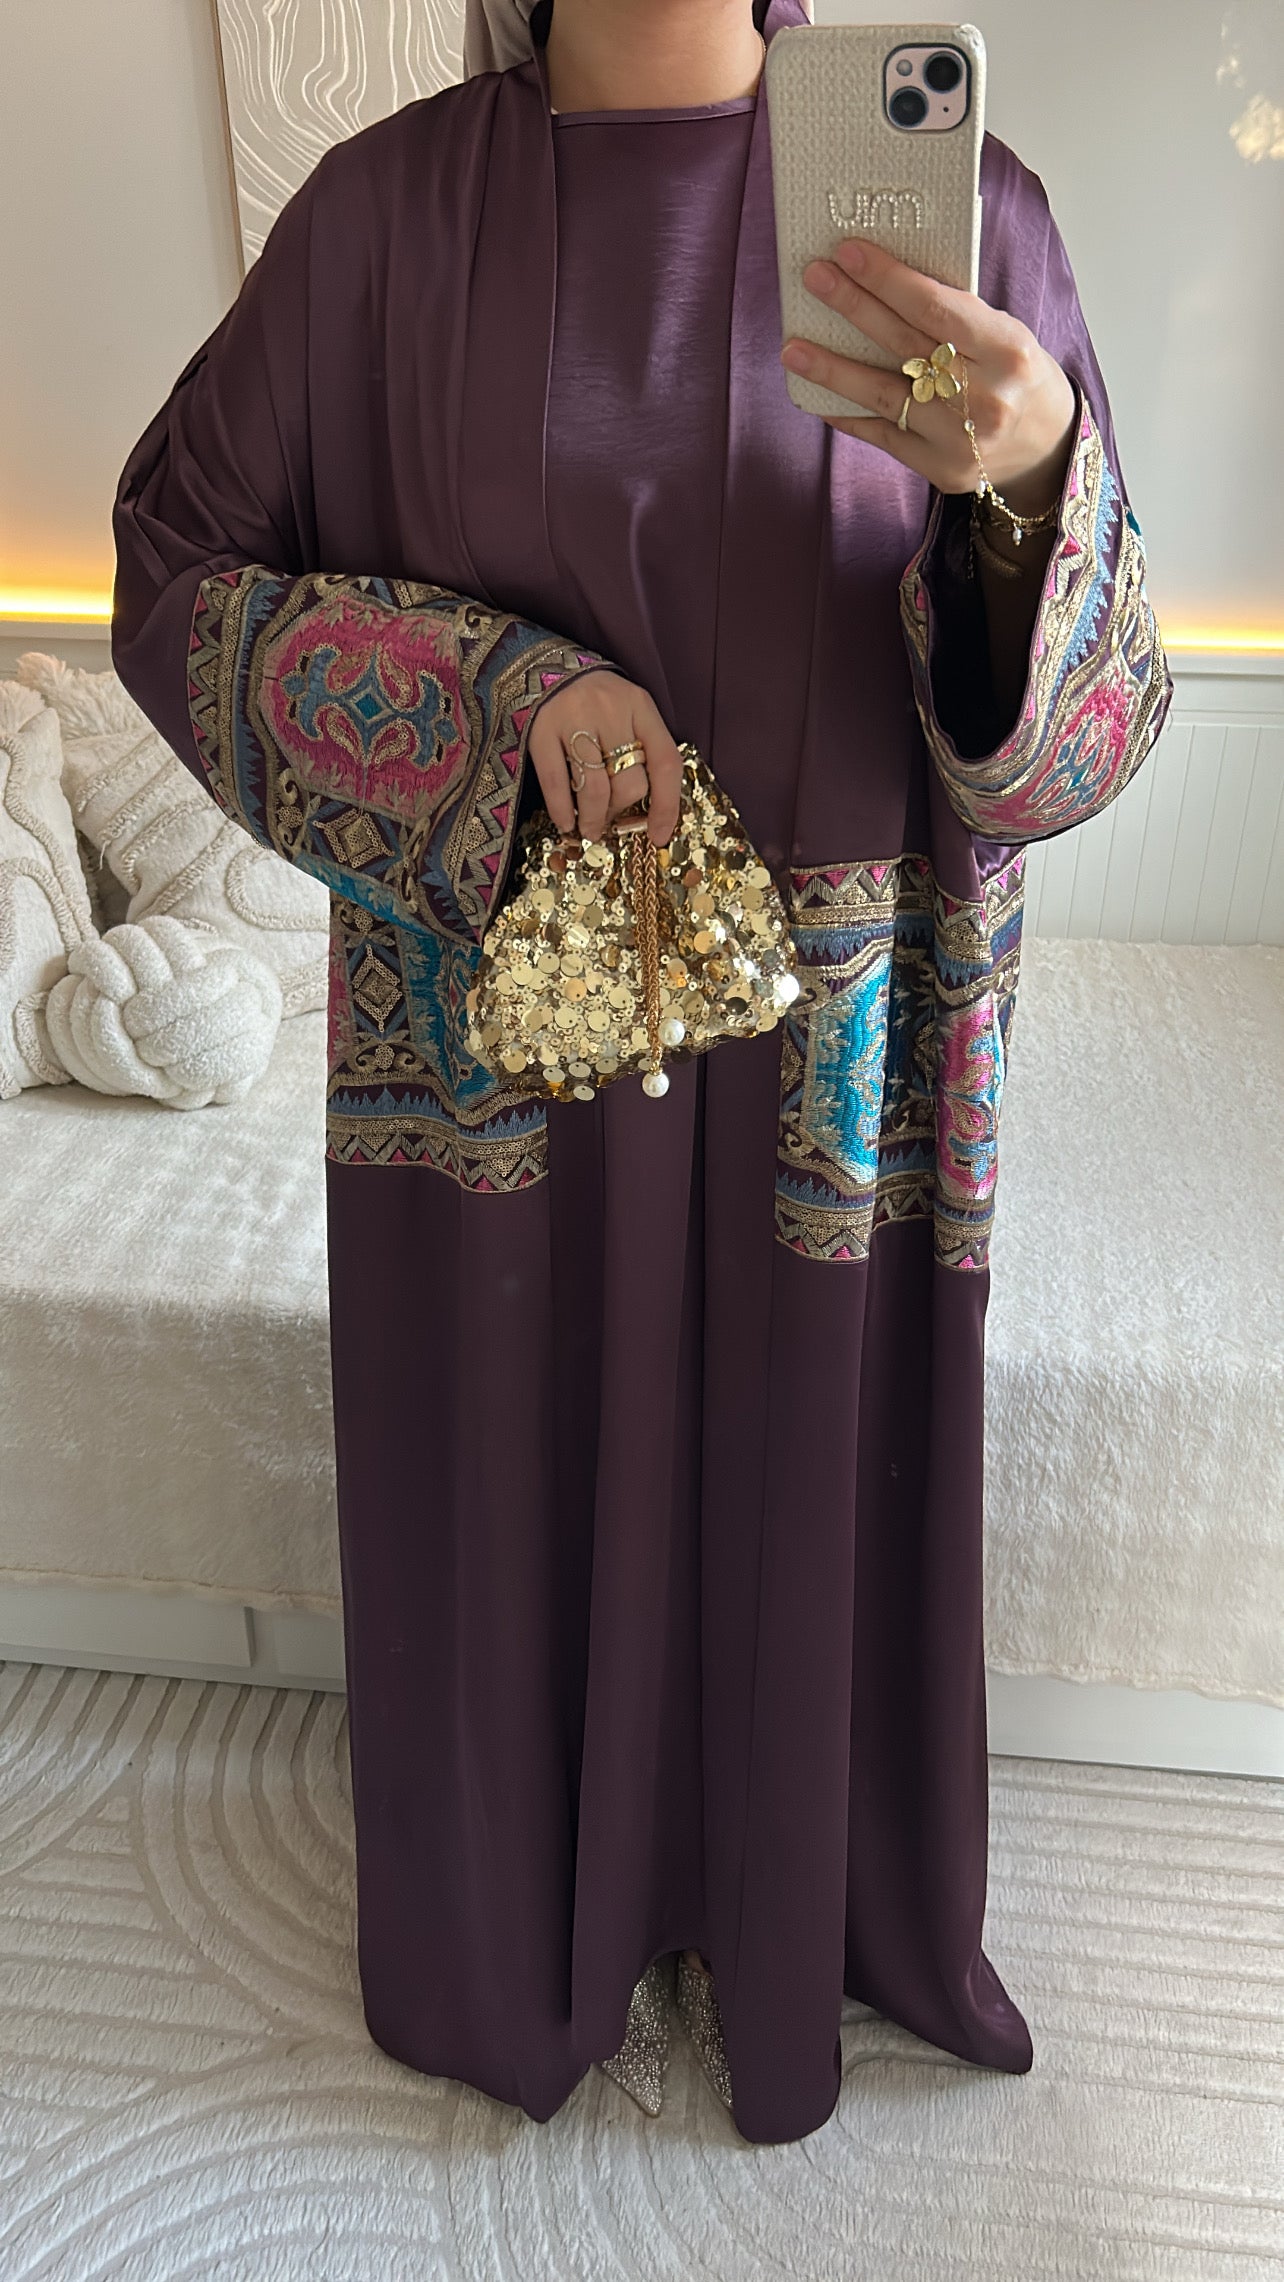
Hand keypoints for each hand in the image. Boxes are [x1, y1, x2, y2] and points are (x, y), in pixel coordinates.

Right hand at [527, 669, 682, 846]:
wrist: (542, 664)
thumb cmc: (593, 697)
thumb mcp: (627, 710)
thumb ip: (641, 746)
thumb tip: (648, 810)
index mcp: (640, 706)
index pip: (665, 762)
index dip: (667, 806)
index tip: (659, 835)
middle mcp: (611, 711)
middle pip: (629, 782)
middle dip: (620, 813)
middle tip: (610, 821)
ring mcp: (574, 720)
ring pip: (595, 789)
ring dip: (594, 819)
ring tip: (590, 829)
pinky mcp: (541, 731)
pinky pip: (556, 783)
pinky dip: (562, 811)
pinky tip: (566, 823)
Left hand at [781, 235, 1076, 514]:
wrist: (1048, 448)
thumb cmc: (1019, 376)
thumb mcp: (1006, 335)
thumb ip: (956, 315)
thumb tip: (885, 280)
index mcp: (1009, 351)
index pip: (937, 309)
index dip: (889, 280)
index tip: (849, 252)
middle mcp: (985, 397)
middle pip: (905, 345)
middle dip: (854, 307)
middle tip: (815, 278)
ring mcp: (960, 440)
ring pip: (885, 397)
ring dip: (833, 370)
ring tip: (793, 349)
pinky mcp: (940, 469)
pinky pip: (883, 436)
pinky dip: (849, 414)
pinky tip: (819, 396)